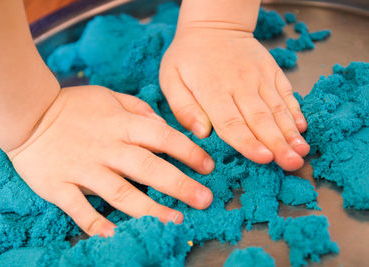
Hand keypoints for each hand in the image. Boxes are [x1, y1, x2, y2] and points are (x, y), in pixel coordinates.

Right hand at [7, 86, 214, 236]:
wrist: (27, 114)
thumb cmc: (73, 106)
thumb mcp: (109, 97)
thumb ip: (137, 109)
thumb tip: (162, 125)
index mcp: (120, 125)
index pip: (161, 137)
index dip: (188, 151)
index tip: (207, 166)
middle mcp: (106, 149)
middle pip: (147, 168)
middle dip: (178, 184)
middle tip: (204, 199)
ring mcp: (83, 169)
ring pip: (120, 192)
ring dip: (149, 209)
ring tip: (174, 221)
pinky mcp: (59, 185)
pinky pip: (79, 209)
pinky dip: (96, 223)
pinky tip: (115, 235)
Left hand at [160, 28, 308, 170]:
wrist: (213, 26)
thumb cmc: (188, 56)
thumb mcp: (171, 78)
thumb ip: (183, 107)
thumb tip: (202, 132)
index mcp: (212, 90)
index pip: (231, 122)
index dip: (248, 143)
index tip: (263, 159)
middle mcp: (240, 85)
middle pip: (260, 119)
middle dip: (278, 144)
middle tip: (292, 164)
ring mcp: (259, 77)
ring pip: (277, 108)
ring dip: (291, 132)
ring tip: (302, 151)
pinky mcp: (271, 71)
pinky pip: (286, 92)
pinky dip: (295, 110)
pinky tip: (302, 127)